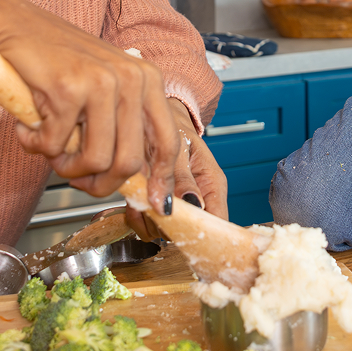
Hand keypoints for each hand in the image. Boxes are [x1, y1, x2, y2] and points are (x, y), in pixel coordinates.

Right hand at [0, 0, 177, 206]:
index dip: (162, 180)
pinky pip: (54, 145)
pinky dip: (34, 144)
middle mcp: (131, 78)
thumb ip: (122, 125)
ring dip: (64, 166)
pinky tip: (28, 124)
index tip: (154, 204)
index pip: (168, 141)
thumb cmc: (55, 61)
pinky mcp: (68, 88)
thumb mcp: (103, 88)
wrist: (11, 23)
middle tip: (75, 177)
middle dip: (98, 182)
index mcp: (147, 78)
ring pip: (95, 160)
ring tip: (47, 147)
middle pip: (129, 162)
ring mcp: (101, 82)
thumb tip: (136, 179)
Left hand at [126, 99, 229, 239]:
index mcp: (212, 185)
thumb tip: (192, 204)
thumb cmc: (174, 128)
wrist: (156, 119)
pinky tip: (133, 201)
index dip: (203, 231)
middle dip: (167, 223)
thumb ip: (182, 177)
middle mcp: (197, 200)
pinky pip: (146, 224)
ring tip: (141, 197)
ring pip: (165, 231)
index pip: (218, 221)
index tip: (183, 230)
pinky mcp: (157, 205)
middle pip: (189, 231)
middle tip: (152, 202)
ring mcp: (177, 205)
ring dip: (148, 220)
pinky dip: (136, 217)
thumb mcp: (179, 147)